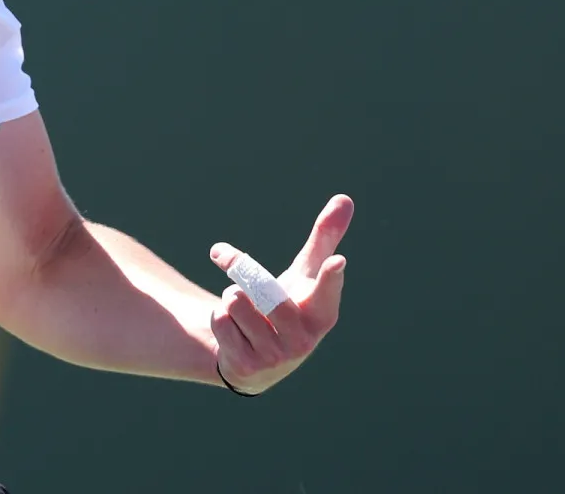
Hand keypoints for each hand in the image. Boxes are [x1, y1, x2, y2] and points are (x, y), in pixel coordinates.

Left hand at [208, 193, 353, 395]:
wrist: (257, 360)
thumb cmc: (290, 305)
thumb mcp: (304, 274)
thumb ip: (323, 240)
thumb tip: (345, 198)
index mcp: (322, 313)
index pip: (326, 291)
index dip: (330, 276)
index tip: (337, 261)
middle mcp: (304, 338)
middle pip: (261, 287)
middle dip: (238, 266)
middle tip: (225, 255)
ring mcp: (277, 355)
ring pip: (234, 300)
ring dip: (231, 297)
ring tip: (246, 312)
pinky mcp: (248, 365)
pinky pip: (220, 321)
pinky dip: (220, 318)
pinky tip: (235, 333)